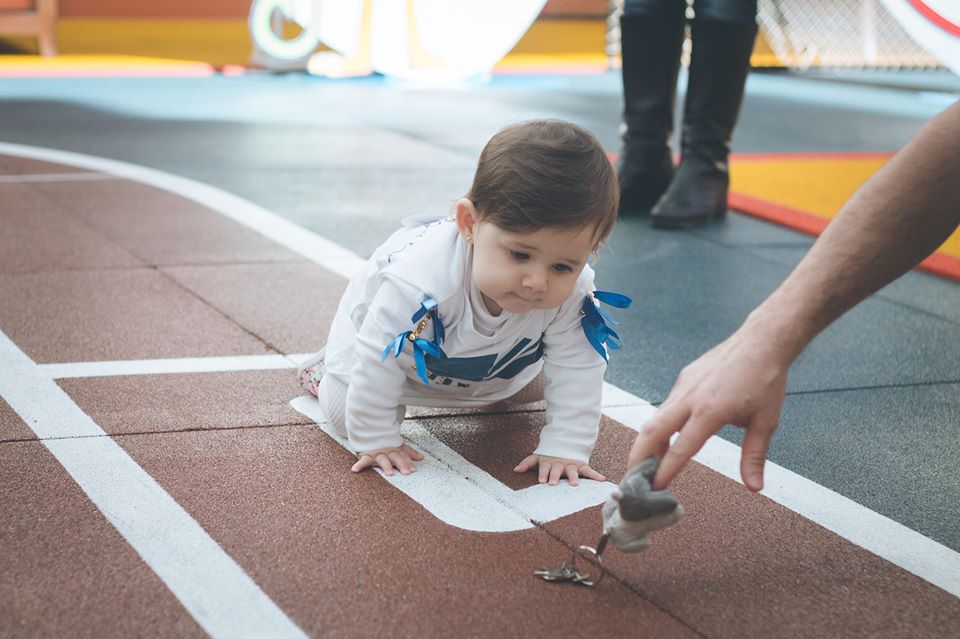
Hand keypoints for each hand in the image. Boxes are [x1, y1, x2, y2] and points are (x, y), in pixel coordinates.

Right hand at [352, 443, 423, 475]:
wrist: (369, 430)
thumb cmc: (385, 442)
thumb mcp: (398, 446)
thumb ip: (409, 453)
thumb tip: (421, 457)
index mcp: (395, 449)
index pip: (403, 456)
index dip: (408, 462)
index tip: (413, 470)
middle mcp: (387, 451)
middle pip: (395, 457)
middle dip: (401, 464)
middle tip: (407, 472)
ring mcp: (377, 453)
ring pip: (382, 459)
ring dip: (386, 465)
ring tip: (390, 473)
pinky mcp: (366, 455)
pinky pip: (362, 460)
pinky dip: (359, 465)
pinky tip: (355, 470)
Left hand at [513, 454, 605, 485]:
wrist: (565, 442)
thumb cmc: (549, 454)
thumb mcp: (538, 457)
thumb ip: (527, 463)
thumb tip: (515, 470)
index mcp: (549, 463)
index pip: (545, 469)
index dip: (543, 474)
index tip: (541, 481)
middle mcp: (560, 464)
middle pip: (557, 470)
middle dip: (555, 476)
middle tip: (553, 483)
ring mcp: (571, 464)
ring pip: (572, 471)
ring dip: (574, 477)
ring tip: (575, 484)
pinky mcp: (581, 465)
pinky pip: (589, 470)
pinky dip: (596, 475)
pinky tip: (602, 479)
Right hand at [627, 325, 788, 492]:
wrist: (762, 340)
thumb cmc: (766, 380)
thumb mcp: (766, 422)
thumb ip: (754, 456)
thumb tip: (755, 487)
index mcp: (709, 411)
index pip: (680, 448)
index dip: (665, 471)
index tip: (654, 488)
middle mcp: (690, 398)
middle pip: (652, 431)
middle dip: (638, 457)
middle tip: (634, 479)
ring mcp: (684, 386)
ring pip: (656, 418)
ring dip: (649, 442)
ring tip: (648, 464)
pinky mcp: (685, 378)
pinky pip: (667, 405)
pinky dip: (662, 425)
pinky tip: (669, 436)